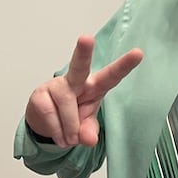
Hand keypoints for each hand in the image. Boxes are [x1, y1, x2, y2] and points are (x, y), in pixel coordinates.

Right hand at [25, 34, 142, 147]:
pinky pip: (50, 115)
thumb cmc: (71, 117)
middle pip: (79, 66)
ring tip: (69, 138)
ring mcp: (55, 85)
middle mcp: (75, 81)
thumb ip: (89, 132)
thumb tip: (87, 139)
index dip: (124, 66)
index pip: (111, 76)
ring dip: (69, 129)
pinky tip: (59, 135)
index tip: (137, 53)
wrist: (43, 122)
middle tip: (86, 38)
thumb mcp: (86, 127)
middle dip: (83, 52)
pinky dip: (57, 131)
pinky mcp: (40, 94)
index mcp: (94, 86)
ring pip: (66, 105)